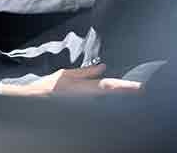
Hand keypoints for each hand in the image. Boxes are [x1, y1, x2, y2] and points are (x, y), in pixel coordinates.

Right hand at [3, 64, 141, 96]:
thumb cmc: (49, 87)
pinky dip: (108, 98)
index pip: (110, 86)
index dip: (126, 86)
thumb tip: (102, 68)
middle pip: (112, 94)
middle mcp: (88, 98)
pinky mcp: (82, 108)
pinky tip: (114, 96)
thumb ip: (86, 73)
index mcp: (85, 88)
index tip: (140, 87)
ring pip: (106, 100)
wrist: (35, 100)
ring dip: (118, 94)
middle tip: (142, 89)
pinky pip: (99, 102)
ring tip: (132, 90)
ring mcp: (86, 105)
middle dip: (126, 92)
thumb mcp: (66, 74)